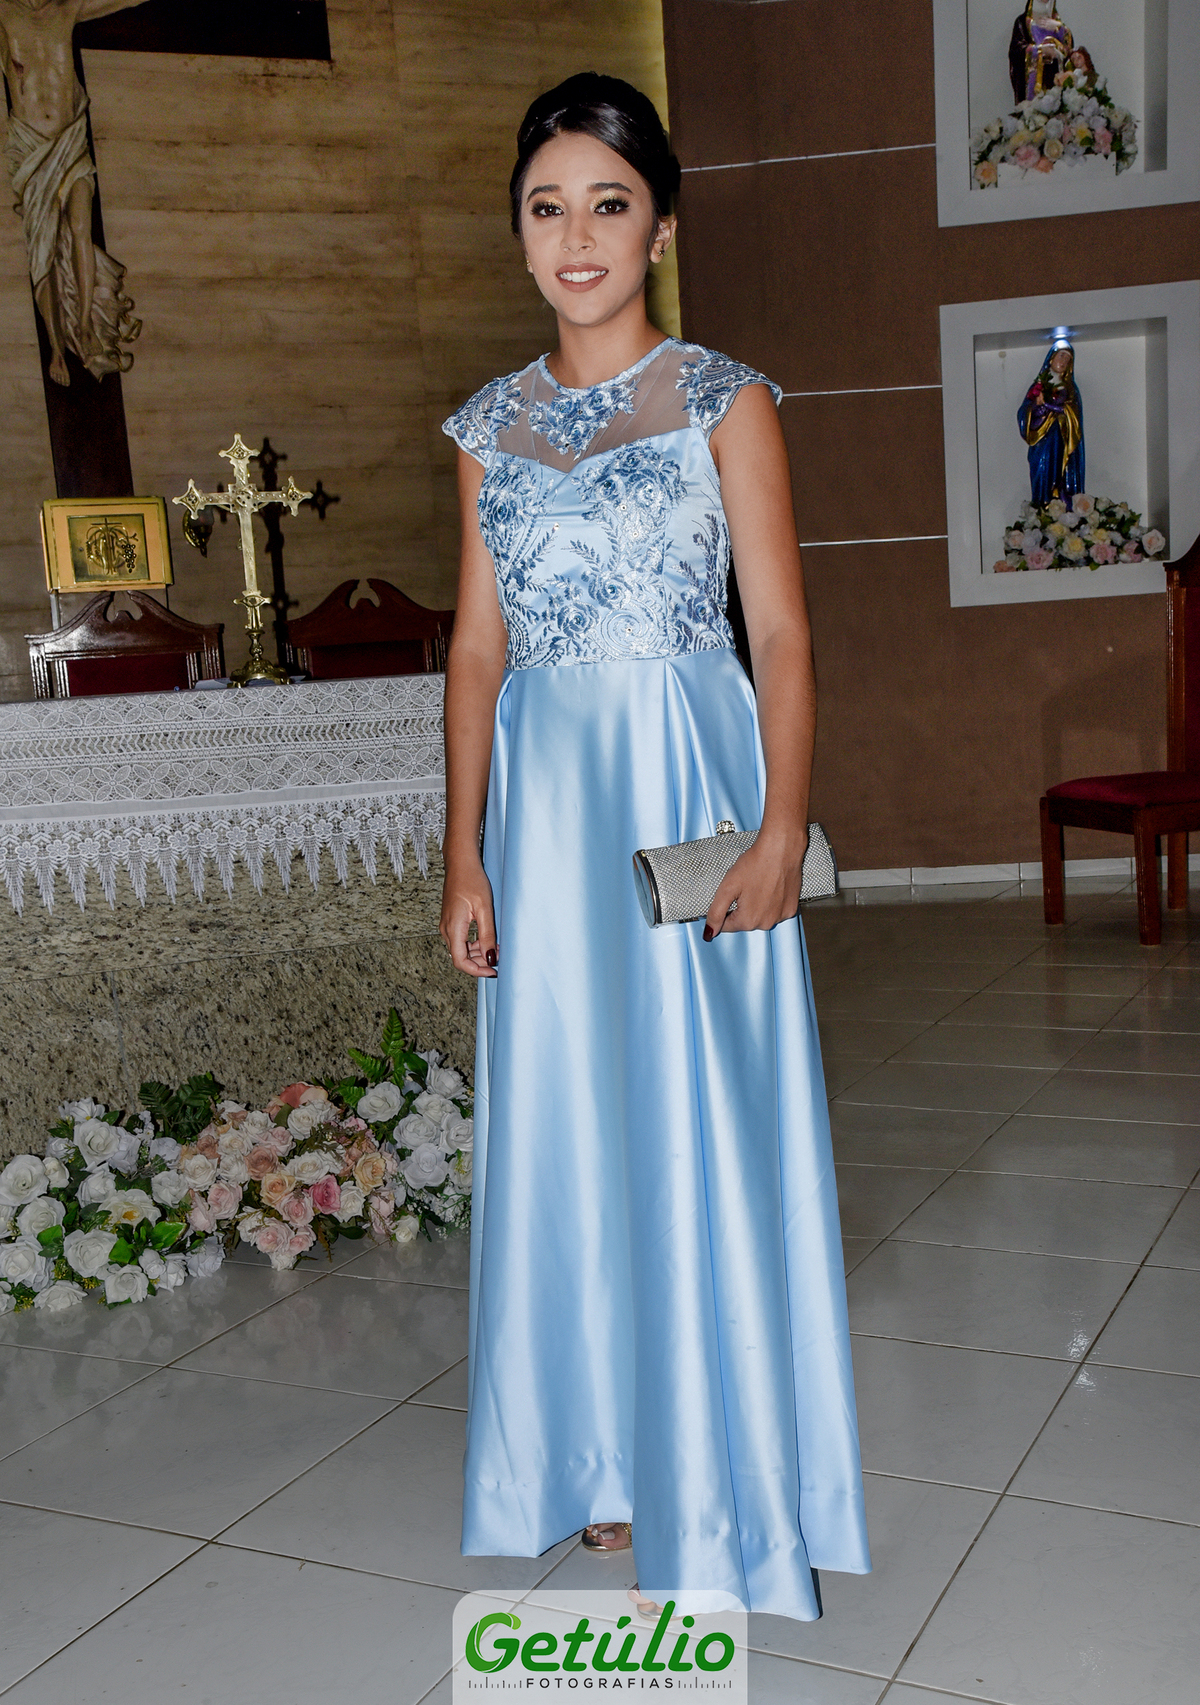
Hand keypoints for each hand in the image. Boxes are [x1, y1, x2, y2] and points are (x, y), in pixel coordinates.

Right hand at [440, 854, 497, 976]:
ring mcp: (447, 925)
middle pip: (460, 957)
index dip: (477, 971)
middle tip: (499, 957)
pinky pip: (461, 940)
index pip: (460, 961)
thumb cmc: (472, 881)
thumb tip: (491, 958)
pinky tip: (487, 940)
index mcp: (453, 928)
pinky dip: (474, 944)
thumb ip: (487, 935)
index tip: (493, 971)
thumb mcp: (484, 909)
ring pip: (461, 950)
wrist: (460, 864)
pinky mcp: (451, 921)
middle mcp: (447, 929)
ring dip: (478, 953)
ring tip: (496, 948)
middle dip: (480, 962)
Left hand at [702, 824, 808, 940]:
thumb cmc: (755, 864)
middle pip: (745, 922)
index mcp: (749, 920)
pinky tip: (770, 887)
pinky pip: (775, 911)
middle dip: (741, 907)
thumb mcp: (727, 887)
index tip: (731, 895)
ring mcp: (781, 917)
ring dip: (757, 905)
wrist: (781, 849)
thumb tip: (709, 933)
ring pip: (760, 917)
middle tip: (745, 887)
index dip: (724, 910)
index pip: (727, 926)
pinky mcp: (791, 909)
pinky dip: (771, 903)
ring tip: (758, 885)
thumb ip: (716, 912)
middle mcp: (766, 923)